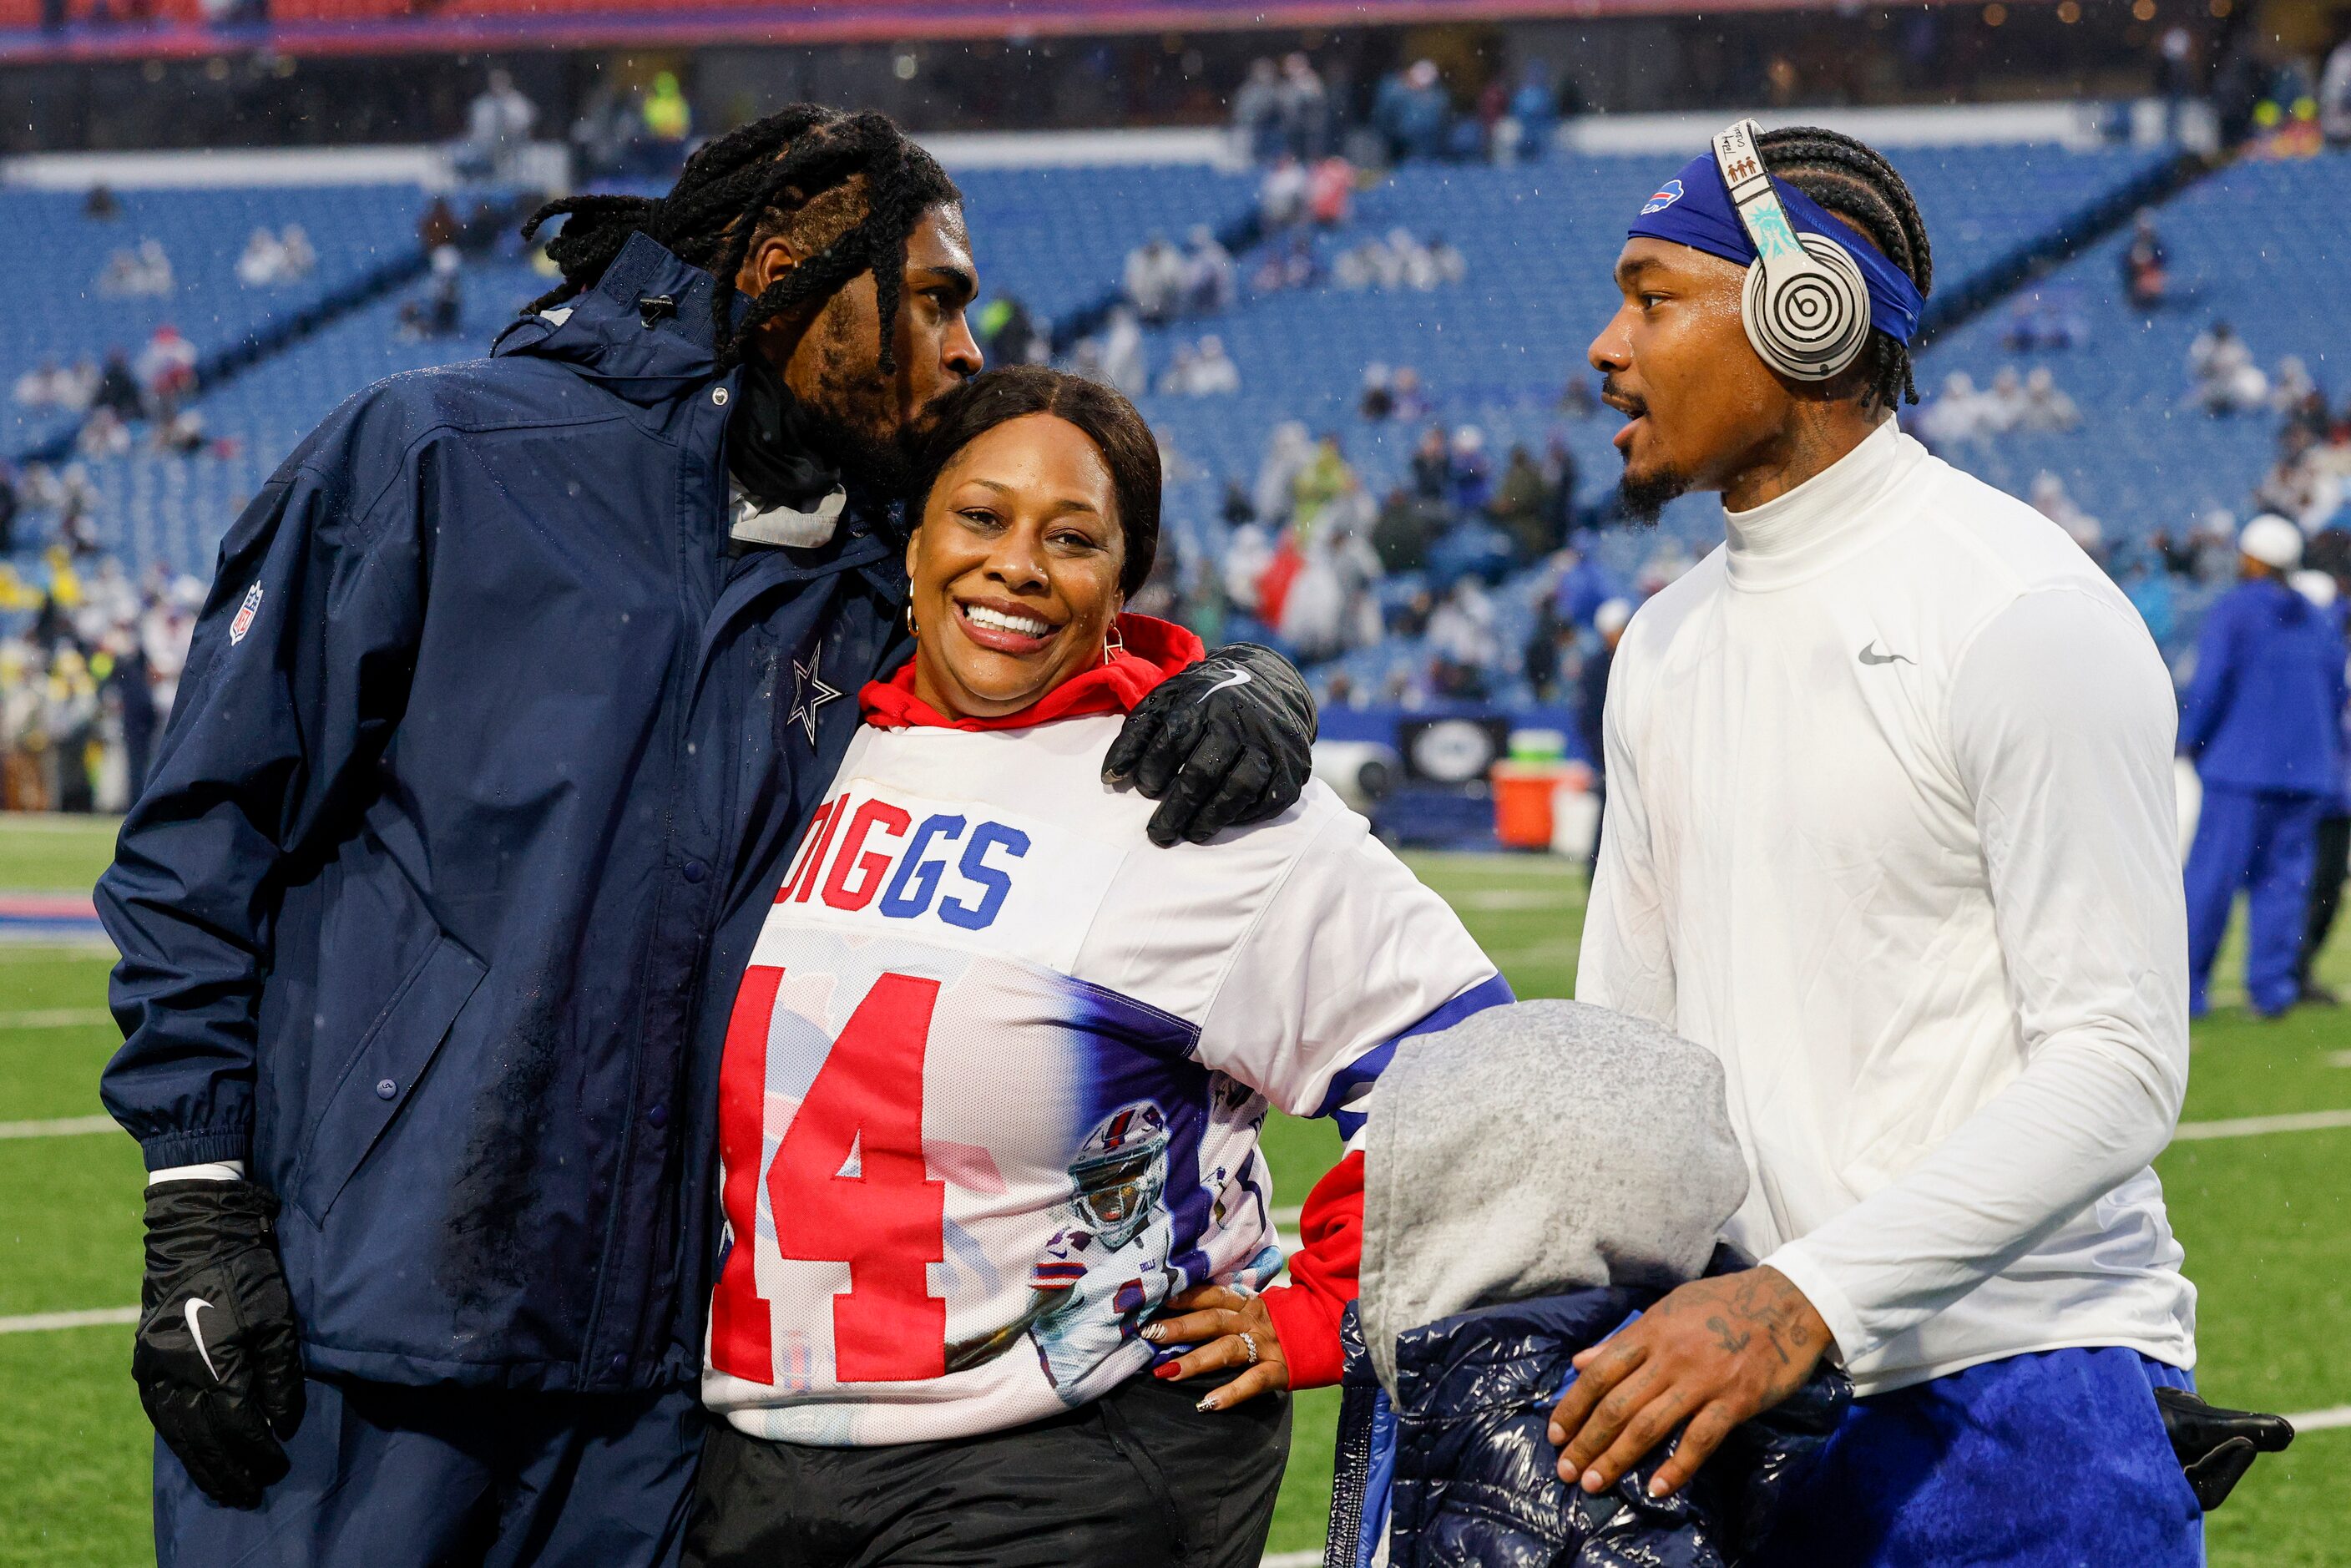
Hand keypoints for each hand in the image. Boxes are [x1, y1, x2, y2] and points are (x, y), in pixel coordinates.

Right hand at [134, 1180, 305, 1507]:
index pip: (236, 1421)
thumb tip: (282, 1422)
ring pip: (175, 1431)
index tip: (279, 1464)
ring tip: (222, 1487)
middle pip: (201, 1436)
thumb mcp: (278, 1317)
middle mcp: (174, 1371)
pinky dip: (177, 1439)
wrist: (195, 1235)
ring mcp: (153, 1367)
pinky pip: (160, 1413)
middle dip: (227, 1468)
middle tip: (251, 1493)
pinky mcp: (144, 1360)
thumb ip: (282, 1373)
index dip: (257, 1448)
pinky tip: (193, 1453)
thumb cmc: (247, 1272)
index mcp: (212, 1360)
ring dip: (199, 1462)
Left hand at [1103, 644, 1315, 846]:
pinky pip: (1268, 800)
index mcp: (1203, 701)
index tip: (1144, 788)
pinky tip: (1225, 820)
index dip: (1153, 770)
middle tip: (1158, 833)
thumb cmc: (1206, 698)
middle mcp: (1238, 721)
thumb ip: (1135, 734)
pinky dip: (1245, 816)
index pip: (1171, 741)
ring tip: (1191, 833)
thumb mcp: (1167, 700)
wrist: (1269, 682)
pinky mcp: (1292, 766)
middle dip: (1176, 809)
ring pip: (1237, 789)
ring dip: (1210, 818)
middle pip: (1202, 772)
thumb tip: (1109, 776)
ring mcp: (1269, 744)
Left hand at [1141, 1284, 1289, 1408]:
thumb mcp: (1254, 1311)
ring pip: (1227, 1350)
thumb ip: (1225, 1311)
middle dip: (1180, 1326)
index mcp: (1245, 1303)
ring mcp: (1266, 1346)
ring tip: (1167, 1372)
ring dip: (1196, 1360)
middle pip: (1213, 1320)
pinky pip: (1253, 1382)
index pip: (1212, 1294)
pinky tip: (1208, 1404)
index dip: (1184, 1296)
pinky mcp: (1278, 1371)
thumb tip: (1177, 1313)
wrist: (1326, 1334)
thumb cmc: (1278, 1326)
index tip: (1156, 1299)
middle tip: (1149, 1333)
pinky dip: (1231, 1393)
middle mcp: (1253, 1321)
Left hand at [1546, 1266, 1829, 1500]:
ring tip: (1595, 1484)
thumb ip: (1624, 1340)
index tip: (1555, 1434)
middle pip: (1617, 1406)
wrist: (1786, 1302)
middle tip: (1567, 1471)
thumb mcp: (1668, 1309)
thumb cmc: (1723, 1304)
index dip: (1572, 1406)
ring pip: (1649, 1426)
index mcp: (1650, 1332)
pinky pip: (1699, 1440)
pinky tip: (1656, 1489)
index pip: (1599, 1374)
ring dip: (1618, 1459)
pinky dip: (1676, 1467)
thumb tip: (1580, 1362)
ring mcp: (1702, 1381)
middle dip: (1587, 1442)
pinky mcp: (1735, 1401)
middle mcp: (1670, 1358)